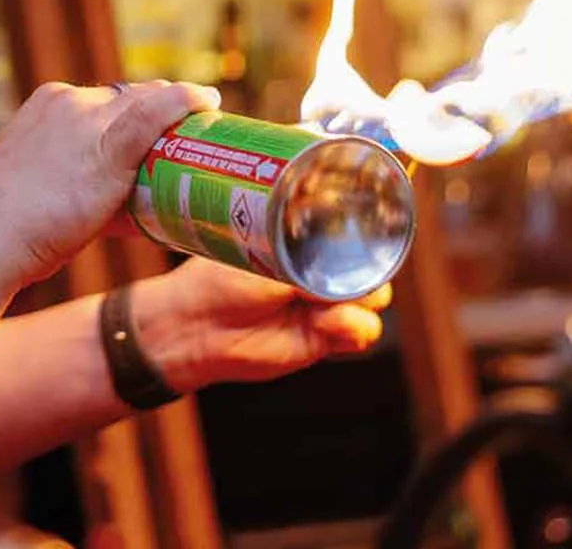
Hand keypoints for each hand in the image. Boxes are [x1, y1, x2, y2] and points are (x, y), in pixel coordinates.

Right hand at [0, 80, 219, 289]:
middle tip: (192, 131)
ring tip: (206, 126)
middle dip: (165, 109)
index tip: (162, 127)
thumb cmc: (6, 231)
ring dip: (179, 111)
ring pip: (148, 104)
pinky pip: (156, 114)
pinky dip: (186, 101)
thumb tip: (136, 214)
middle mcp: (70, 103)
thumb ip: (84, 189)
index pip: (109, 99)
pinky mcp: (106, 150)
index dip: (141, 111)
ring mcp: (88, 123)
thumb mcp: (40, 190)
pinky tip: (208, 100)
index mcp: (48, 105)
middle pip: (134, 97)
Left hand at [129, 256, 390, 393]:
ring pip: (374, 301)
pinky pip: (362, 332)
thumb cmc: (221, 281)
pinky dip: (354, 326)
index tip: (367, 232)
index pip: (355, 234)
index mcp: (307, 242)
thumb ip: (307, 263)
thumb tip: (342, 268)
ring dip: (361, 299)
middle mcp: (321, 272)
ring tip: (322, 303)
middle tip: (341, 272)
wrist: (198, 327)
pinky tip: (324, 323)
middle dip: (369, 268)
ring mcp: (325, 305)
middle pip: (372, 267)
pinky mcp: (324, 338)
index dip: (367, 236)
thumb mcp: (267, 260)